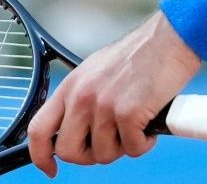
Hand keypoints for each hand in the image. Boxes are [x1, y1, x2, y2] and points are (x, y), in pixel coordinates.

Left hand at [26, 13, 200, 177]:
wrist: (169, 39)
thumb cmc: (138, 56)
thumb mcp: (95, 71)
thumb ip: (81, 99)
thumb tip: (74, 131)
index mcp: (71, 86)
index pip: (38, 129)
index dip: (40, 155)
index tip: (50, 168)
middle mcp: (82, 96)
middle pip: (68, 151)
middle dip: (89, 156)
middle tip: (110, 142)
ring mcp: (104, 105)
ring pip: (104, 154)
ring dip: (123, 146)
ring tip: (135, 124)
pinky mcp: (129, 112)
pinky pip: (132, 149)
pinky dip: (144, 142)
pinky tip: (149, 123)